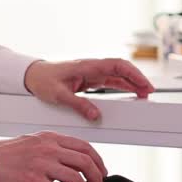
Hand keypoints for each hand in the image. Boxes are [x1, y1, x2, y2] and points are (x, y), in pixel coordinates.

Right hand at [0, 131, 108, 181]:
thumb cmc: (6, 155)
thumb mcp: (33, 142)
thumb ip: (53, 147)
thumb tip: (71, 159)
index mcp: (51, 138)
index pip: (84, 147)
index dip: (98, 161)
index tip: (103, 172)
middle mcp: (49, 149)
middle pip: (85, 162)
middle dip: (98, 177)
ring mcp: (42, 165)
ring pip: (76, 178)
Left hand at [24, 58, 153, 120]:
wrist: (32, 75)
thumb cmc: (43, 80)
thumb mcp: (58, 95)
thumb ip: (78, 105)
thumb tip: (95, 115)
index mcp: (87, 66)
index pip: (116, 66)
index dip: (133, 74)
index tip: (144, 84)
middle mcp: (92, 67)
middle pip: (121, 69)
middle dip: (137, 79)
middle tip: (149, 92)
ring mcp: (92, 73)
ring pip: (118, 75)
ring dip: (132, 83)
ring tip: (144, 95)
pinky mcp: (90, 79)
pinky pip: (110, 81)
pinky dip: (122, 86)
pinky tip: (130, 93)